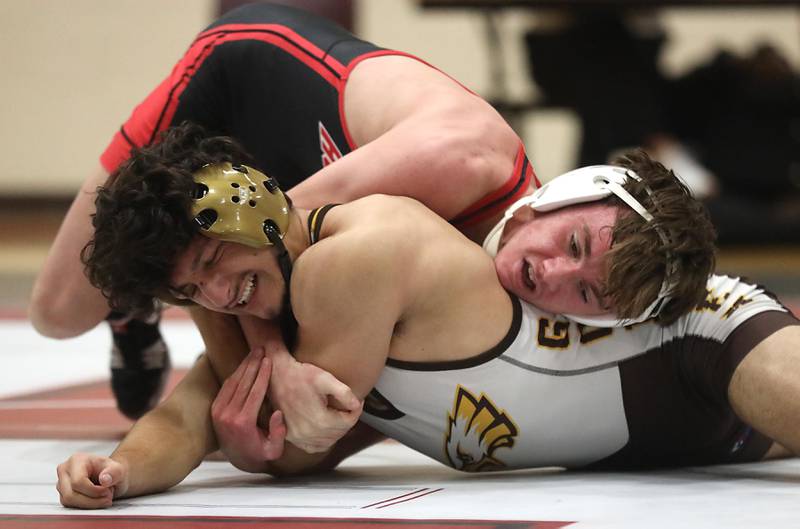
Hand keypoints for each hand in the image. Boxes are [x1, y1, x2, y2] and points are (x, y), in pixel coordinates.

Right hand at [56, 453, 128, 508]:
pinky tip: (97, 500)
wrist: (110, 477)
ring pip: (68, 501)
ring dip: (90, 504)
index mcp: (76, 460)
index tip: (107, 492)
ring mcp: (61, 483)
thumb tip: (104, 480)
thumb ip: (114, 473)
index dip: (93, 491)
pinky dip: (86, 506)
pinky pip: (70, 506)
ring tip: (104, 497)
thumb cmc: (112, 471)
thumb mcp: (118, 469)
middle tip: (108, 497)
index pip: (78, 482)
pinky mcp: (63, 494)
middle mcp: (65, 470)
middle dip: (92, 500)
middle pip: (70, 494)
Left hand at [211, 347, 286, 471]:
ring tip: (255, 352)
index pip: (254, 392)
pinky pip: (226, 386)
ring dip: (244, 365)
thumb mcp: (273, 450)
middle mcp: (228, 415)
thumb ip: (278, 434)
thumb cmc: (259, 452)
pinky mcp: (215, 408)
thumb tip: (278, 413)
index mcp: (243, 423)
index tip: (269, 360)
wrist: (235, 459)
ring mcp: (219, 411)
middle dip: (253, 364)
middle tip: (261, 348)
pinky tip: (245, 364)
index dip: (262, 375)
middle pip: (243, 382)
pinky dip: (236, 373)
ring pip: (233, 382)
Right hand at [267, 342, 362, 453]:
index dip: (356, 411)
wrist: (277, 375)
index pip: (348, 422)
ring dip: (337, 431)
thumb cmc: (301, 375)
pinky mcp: (291, 437)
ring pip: (328, 441)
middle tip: (350, 407)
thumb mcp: (325, 378)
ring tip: (340, 415)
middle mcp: (308, 433)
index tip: (358, 401)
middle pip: (339, 433)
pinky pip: (314, 447)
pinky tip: (326, 429)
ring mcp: (298, 437)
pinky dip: (323, 440)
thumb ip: (344, 392)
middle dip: (348, 420)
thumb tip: (357, 405)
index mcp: (319, 420)